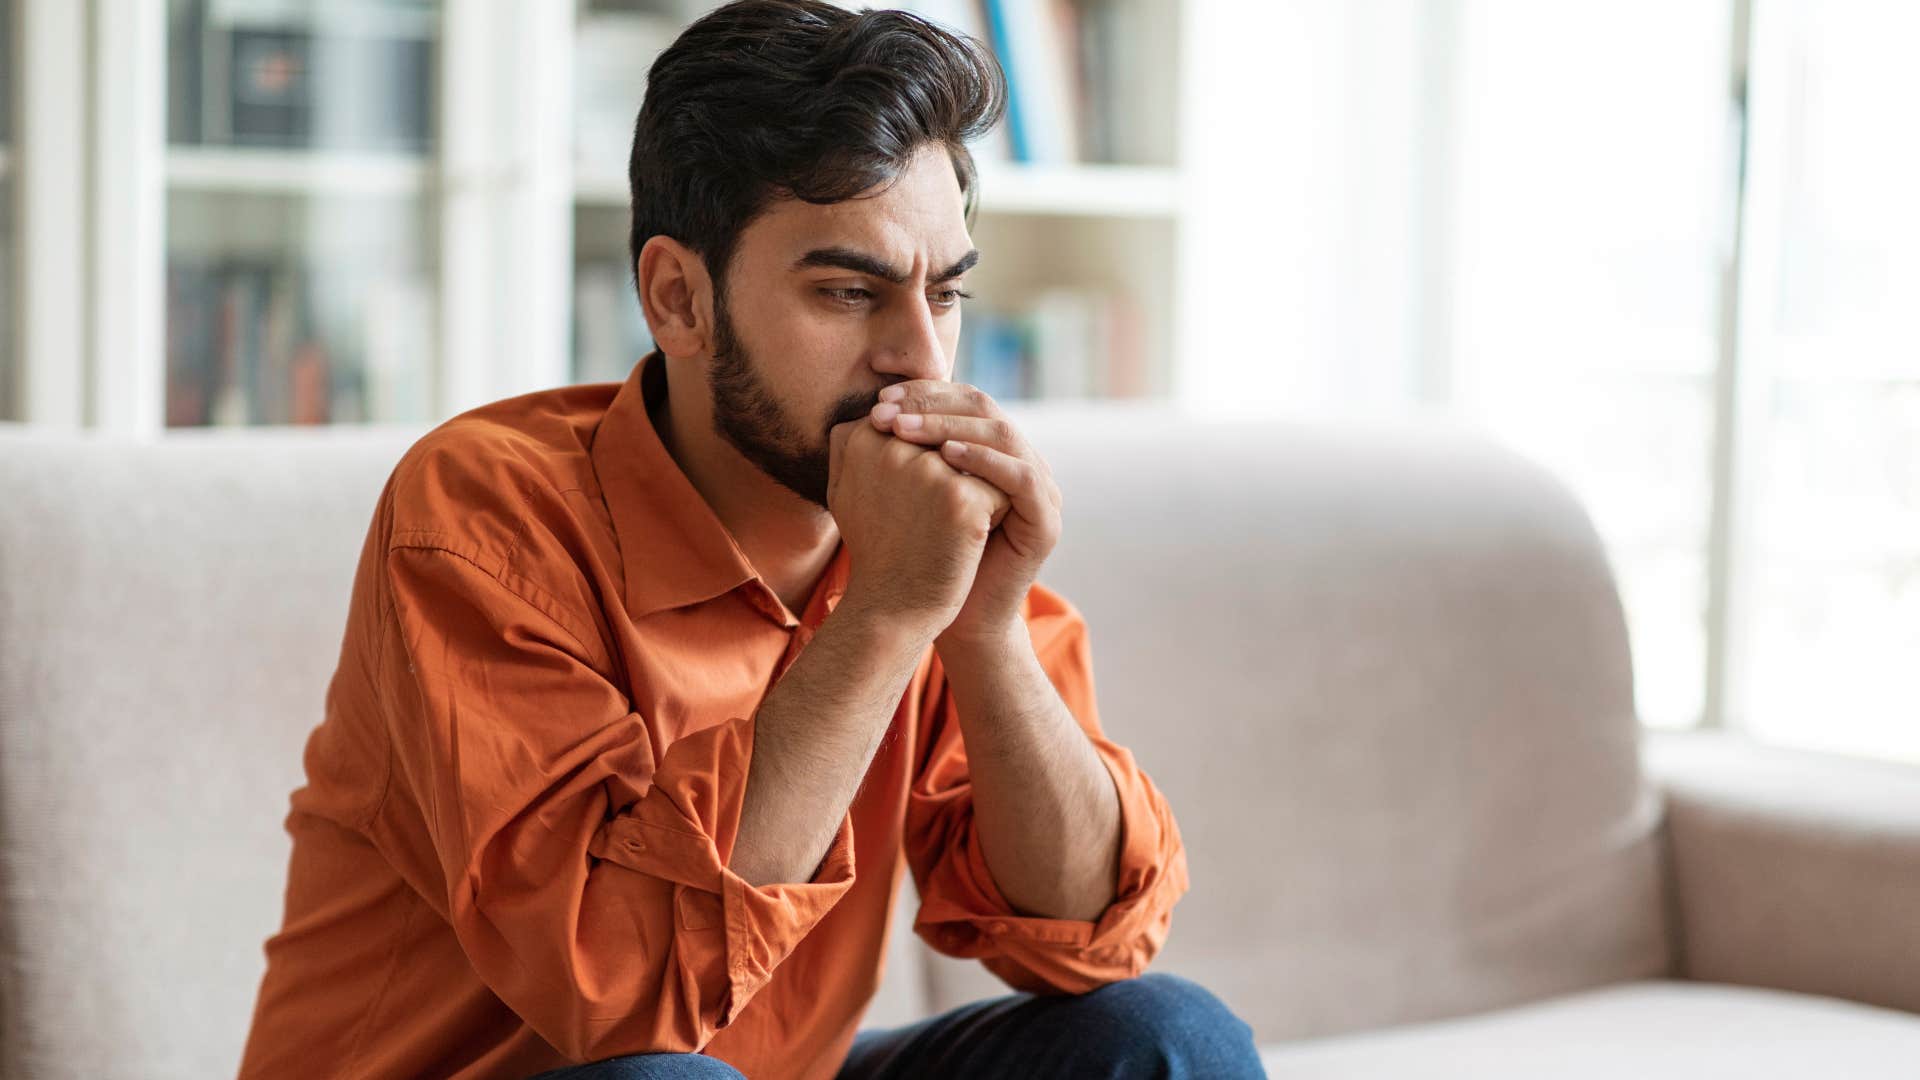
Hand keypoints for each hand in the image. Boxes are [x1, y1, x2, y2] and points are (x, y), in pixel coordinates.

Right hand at [826, 415, 1010, 641]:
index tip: (924, 492)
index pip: (917, 414)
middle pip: (951, 431)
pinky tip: (976, 540)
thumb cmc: (877, 548)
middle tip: (942, 513)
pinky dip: (996, 510)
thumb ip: (857, 442)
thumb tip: (879, 407)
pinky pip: (998, 485)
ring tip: (958, 525)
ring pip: (978, 455)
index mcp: (858, 435)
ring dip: (980, 484)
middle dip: (961, 462)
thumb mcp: (848, 489)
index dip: (935, 445)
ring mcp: (926, 468)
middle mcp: (889, 444)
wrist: (894, 607)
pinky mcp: (960, 496)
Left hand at [867, 381, 1061, 648]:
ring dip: (949, 426)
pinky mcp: (1045, 520)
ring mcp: (1040, 489)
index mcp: (992, 450)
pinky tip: (946, 458)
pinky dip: (985, 461)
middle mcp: (1020, 461)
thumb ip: (897, 455)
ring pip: (1002, 434)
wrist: (951, 617)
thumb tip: (862, 411)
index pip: (963, 400)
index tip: (879, 398)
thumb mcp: (905, 495)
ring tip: (904, 430)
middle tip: (887, 408)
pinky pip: (1021, 477)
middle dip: (932, 403)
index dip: (924, 392)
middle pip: (984, 407)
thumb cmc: (922, 554)